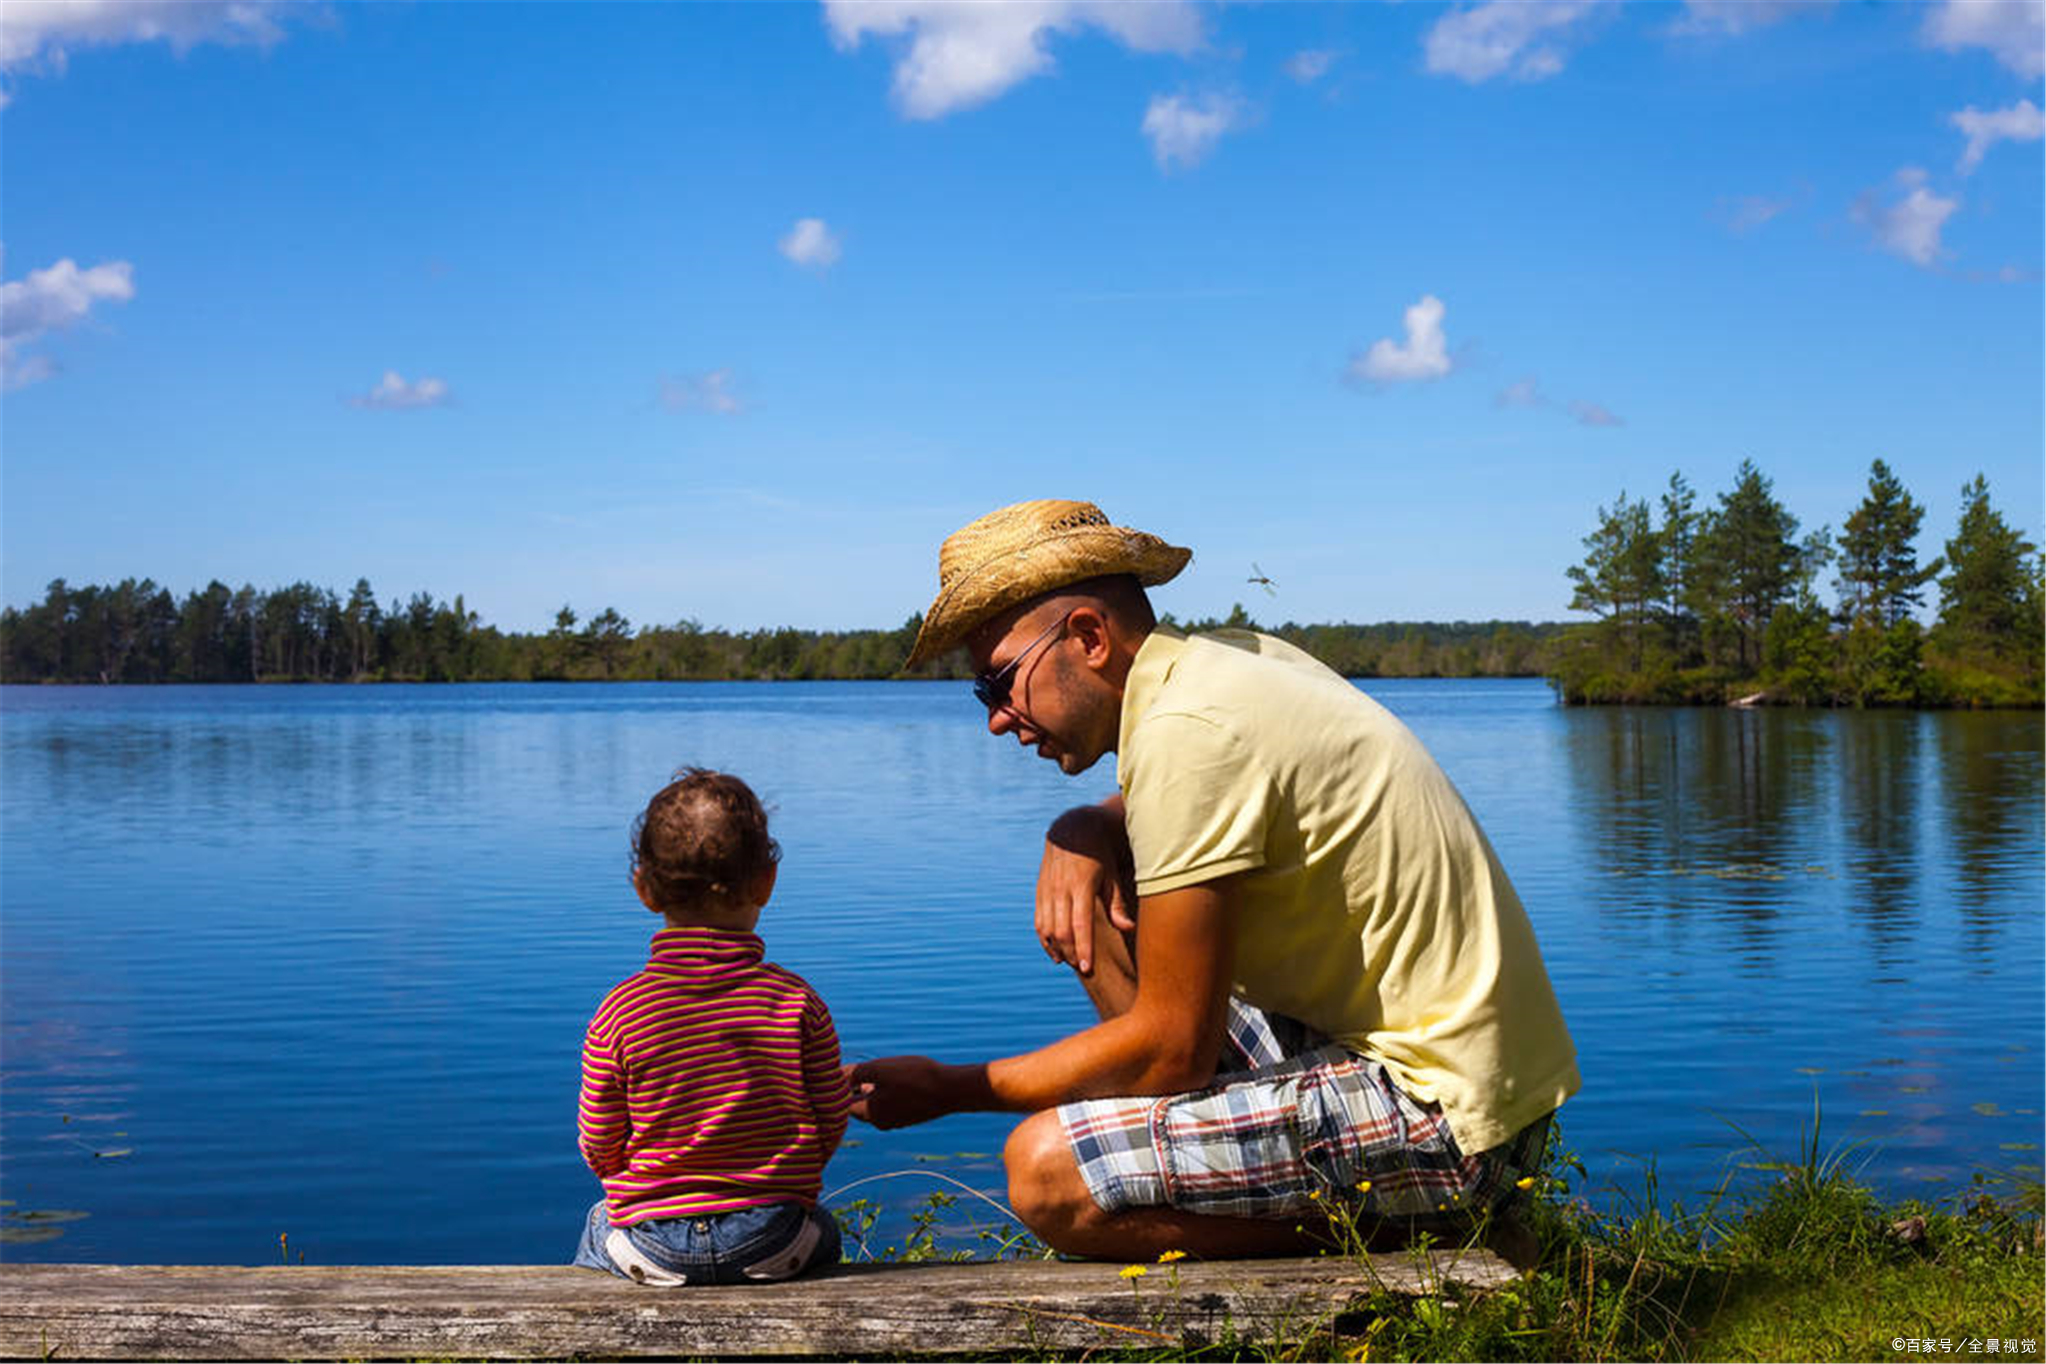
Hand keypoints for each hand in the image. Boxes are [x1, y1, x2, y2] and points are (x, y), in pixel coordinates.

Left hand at [845, 1055, 962, 1129]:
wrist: (951, 1089)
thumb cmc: (914, 1077)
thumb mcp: (880, 1069)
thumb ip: (855, 1073)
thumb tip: (837, 1077)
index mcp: (871, 1114)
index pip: (845, 1103)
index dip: (843, 1085)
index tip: (851, 1069)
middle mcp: (883, 1122)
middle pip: (861, 1104)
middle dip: (861, 1085)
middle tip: (869, 1066)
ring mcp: (899, 1120)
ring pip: (878, 1103)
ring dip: (877, 1087)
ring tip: (887, 1069)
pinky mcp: (912, 1116)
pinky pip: (894, 1103)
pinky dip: (893, 1091)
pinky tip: (903, 1077)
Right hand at [1036, 804, 1135, 974]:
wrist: (1073, 828)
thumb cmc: (1100, 854)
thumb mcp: (1113, 875)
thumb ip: (1117, 904)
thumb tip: (1128, 929)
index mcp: (1082, 885)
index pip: (1081, 924)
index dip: (1084, 948)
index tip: (1089, 968)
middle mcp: (1061, 888)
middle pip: (1062, 931)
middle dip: (1072, 954)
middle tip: (1085, 969)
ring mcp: (1048, 890)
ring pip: (1047, 929)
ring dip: (1058, 949)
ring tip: (1071, 962)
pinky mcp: (1040, 891)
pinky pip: (1039, 921)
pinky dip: (1045, 940)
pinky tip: (1056, 952)